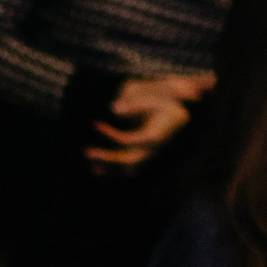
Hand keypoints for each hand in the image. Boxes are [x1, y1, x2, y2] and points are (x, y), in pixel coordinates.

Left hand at [85, 74, 210, 173]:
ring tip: (91, 164)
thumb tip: (113, 109)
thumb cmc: (165, 100)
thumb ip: (135, 103)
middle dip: (107, 158)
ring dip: (109, 168)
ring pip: (129, 169)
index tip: (95, 124)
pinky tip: (96, 168)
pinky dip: (114, 170)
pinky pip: (129, 169)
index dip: (112, 135)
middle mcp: (155, 148)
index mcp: (158, 133)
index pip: (132, 140)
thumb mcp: (153, 96)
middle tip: (86, 152)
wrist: (180, 110)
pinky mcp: (145, 157)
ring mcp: (151, 155)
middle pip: (130, 160)